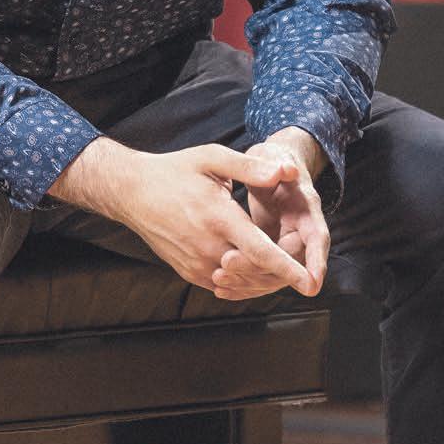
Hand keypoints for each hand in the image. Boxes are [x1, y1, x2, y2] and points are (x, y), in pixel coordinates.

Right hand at [49, 137, 318, 297]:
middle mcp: (208, 247)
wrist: (133, 192)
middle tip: (301, 254)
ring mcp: (196, 264)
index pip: (260, 251)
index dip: (288, 268)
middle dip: (284, 271)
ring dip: (265, 277)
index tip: (310, 282)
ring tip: (283, 259)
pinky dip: (244, 280)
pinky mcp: (189, 273)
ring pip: (241, 282)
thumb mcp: (212, 158)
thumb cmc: (175, 171)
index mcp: (218, 217)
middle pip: (256, 272)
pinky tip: (254, 264)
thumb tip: (286, 172)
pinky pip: (225, 284)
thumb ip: (250, 167)